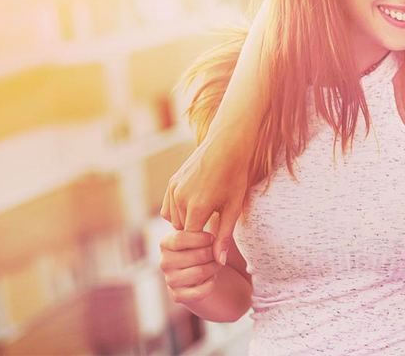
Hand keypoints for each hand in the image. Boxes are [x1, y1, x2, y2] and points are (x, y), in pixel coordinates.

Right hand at [159, 137, 249, 264]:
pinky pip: (169, 208)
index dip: (203, 246)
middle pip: (183, 232)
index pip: (192, 239)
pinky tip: (195, 208)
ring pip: (174, 221)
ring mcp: (174, 189)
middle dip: (195, 236)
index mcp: (197, 207)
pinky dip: (178, 212)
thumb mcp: (233, 207)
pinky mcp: (172, 182)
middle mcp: (180, 198)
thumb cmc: (235, 175)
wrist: (227, 143)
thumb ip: (224, 235)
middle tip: (212, 234)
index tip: (214, 246)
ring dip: (187, 224)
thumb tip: (219, 261)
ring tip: (207, 217)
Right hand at [159, 229, 221, 303]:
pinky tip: (212, 277)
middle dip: (213, 253)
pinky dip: (211, 284)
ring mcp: (170, 280)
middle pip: (195, 256)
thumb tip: (217, 239)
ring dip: (214, 268)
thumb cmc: (205, 246)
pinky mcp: (177, 296)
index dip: (201, 238)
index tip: (213, 238)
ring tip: (218, 262)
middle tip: (219, 251)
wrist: (205, 272)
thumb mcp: (206, 234)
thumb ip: (211, 229)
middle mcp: (164, 262)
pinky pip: (199, 291)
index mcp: (166, 243)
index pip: (180, 238)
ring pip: (199, 273)